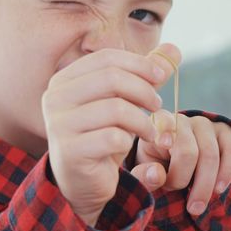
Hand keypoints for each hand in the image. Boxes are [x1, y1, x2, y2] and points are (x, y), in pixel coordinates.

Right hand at [43, 49, 166, 225]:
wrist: (83, 181)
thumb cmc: (103, 135)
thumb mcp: (124, 101)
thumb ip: (145, 76)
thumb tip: (175, 49)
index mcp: (64, 80)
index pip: (106, 58)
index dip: (139, 64)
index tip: (161, 77)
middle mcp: (55, 98)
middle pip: (111, 79)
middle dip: (143, 91)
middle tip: (157, 105)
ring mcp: (59, 125)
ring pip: (115, 109)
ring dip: (142, 120)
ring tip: (150, 130)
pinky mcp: (70, 151)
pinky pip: (113, 138)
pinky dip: (129, 141)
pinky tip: (131, 146)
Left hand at [130, 48, 230, 216]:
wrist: (179, 168)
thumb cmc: (156, 168)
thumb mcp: (143, 173)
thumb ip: (143, 176)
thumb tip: (158, 174)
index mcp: (157, 124)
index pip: (162, 122)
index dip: (164, 132)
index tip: (164, 144)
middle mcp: (183, 120)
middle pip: (187, 151)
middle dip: (183, 181)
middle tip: (178, 202)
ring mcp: (206, 124)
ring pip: (210, 154)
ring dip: (204, 185)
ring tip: (196, 207)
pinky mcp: (226, 132)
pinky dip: (228, 172)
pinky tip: (218, 189)